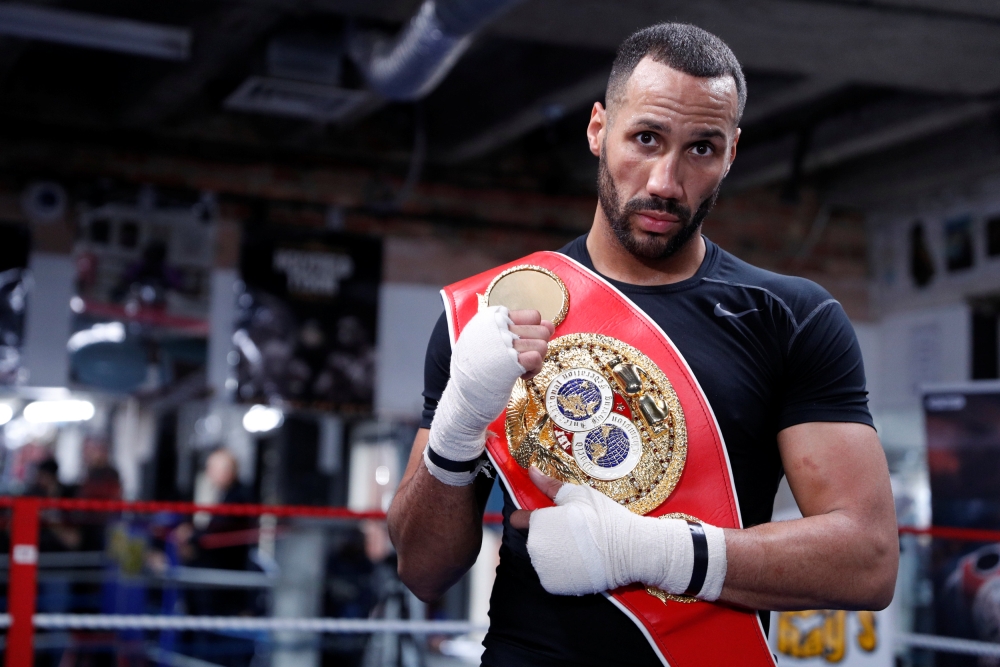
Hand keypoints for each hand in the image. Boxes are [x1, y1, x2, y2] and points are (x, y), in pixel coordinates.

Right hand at [424, 306, 550, 485]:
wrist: (464, 398)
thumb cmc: (478, 369)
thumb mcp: (491, 341)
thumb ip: (518, 329)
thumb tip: (550, 325)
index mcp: (492, 317)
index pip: (533, 316)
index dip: (533, 333)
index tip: (520, 345)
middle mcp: (497, 327)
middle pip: (542, 330)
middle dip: (537, 347)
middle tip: (521, 360)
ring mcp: (503, 344)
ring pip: (542, 344)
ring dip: (536, 361)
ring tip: (519, 368)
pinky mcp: (509, 363)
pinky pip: (538, 359)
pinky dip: (533, 370)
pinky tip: (520, 376)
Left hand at [514, 466, 714, 597]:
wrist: (629, 551)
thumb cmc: (605, 518)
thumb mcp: (579, 495)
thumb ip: (550, 485)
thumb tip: (532, 471)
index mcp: (538, 522)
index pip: (519, 519)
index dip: (527, 517)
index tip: (544, 519)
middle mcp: (535, 547)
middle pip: (534, 539)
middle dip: (547, 536)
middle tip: (572, 533)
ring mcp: (543, 569)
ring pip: (542, 558)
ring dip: (553, 554)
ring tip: (578, 549)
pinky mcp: (553, 586)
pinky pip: (550, 575)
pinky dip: (560, 571)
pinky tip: (578, 564)